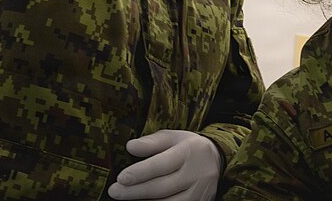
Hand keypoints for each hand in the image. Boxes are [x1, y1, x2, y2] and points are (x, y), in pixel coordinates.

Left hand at [107, 130, 221, 200]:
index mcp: (190, 151)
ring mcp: (200, 192)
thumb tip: (130, 146)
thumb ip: (152, 142)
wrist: (217, 160)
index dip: (141, 172)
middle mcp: (197, 174)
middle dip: (135, 191)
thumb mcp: (173, 137)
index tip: (121, 178)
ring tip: (125, 199)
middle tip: (115, 191)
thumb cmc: (188, 147)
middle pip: (162, 187)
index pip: (162, 164)